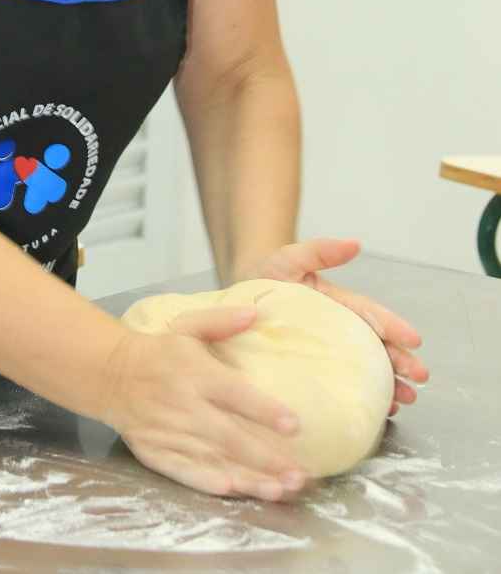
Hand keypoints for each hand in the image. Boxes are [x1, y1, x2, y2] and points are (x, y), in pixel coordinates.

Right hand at [102, 309, 309, 500]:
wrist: (111, 373)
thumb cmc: (159, 350)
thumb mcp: (186, 326)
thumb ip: (221, 321)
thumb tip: (255, 312)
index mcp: (196, 373)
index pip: (236, 394)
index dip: (265, 410)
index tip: (295, 425)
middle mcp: (185, 406)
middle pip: (229, 436)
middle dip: (265, 458)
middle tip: (298, 475)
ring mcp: (170, 433)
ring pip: (213, 460)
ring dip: (247, 478)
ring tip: (279, 490)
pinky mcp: (156, 452)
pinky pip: (185, 472)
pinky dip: (207, 483)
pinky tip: (232, 491)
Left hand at [242, 237, 428, 415]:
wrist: (234, 301)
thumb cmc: (265, 275)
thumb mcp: (290, 258)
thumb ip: (320, 251)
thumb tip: (355, 243)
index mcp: (338, 304)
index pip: (371, 315)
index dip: (393, 327)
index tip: (414, 339)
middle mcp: (339, 330)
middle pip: (377, 346)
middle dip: (401, 361)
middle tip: (420, 378)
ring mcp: (328, 352)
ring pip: (367, 370)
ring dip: (390, 384)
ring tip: (406, 399)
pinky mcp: (313, 372)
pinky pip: (342, 387)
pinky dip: (364, 398)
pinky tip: (379, 411)